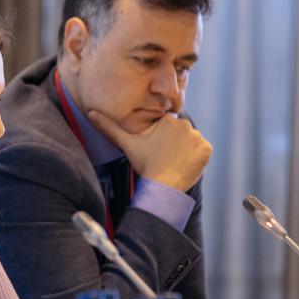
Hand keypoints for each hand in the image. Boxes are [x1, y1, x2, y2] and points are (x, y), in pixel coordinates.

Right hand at [88, 110, 211, 191]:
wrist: (162, 186)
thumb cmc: (144, 164)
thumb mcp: (126, 143)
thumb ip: (109, 127)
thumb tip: (91, 113)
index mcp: (167, 119)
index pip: (165, 126)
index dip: (159, 138)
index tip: (155, 150)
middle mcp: (185, 124)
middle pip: (179, 132)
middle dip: (172, 143)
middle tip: (163, 157)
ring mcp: (198, 137)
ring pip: (190, 141)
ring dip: (184, 149)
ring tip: (172, 161)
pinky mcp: (207, 149)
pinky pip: (202, 150)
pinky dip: (195, 156)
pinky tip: (183, 164)